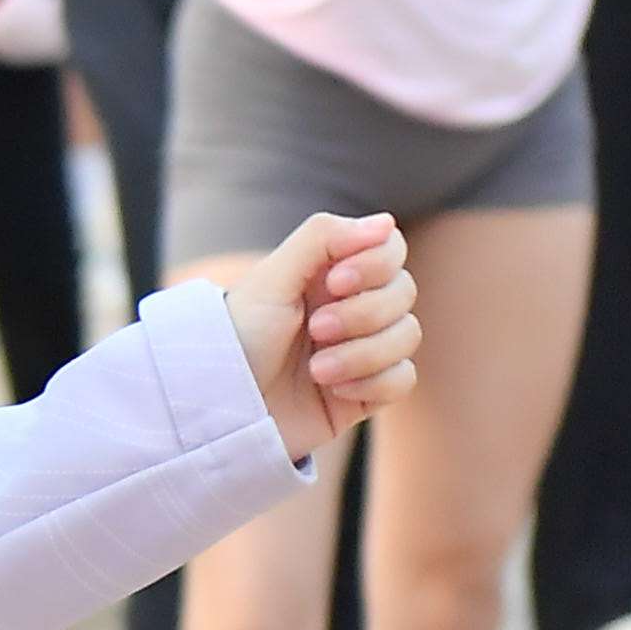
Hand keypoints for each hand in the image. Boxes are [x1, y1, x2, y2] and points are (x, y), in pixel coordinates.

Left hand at [226, 209, 415, 458]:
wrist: (223, 406)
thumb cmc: (238, 337)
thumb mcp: (272, 278)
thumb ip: (323, 238)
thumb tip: (385, 223)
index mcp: (330, 272)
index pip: (390, 249)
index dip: (376, 264)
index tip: (335, 281)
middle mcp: (351, 305)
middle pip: (404, 292)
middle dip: (363, 313)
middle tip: (316, 329)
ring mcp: (362, 348)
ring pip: (407, 335)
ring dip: (363, 353)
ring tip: (316, 370)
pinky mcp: (366, 391)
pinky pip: (402, 379)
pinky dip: (372, 383)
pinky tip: (334, 390)